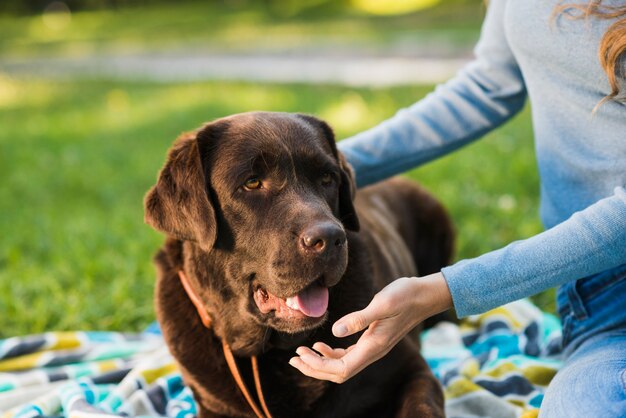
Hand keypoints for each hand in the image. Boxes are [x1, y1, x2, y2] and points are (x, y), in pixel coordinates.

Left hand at [289, 272, 452, 382]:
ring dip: (320, 361)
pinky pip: (348, 355)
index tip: (300, 356)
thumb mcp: (381, 303)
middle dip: (314, 368)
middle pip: (338, 373)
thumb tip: (334, 332)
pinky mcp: (372, 340)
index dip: (318, 367)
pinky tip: (321, 344)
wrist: (423, 294)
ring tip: (301, 352)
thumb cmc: (404, 296)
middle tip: (293, 359)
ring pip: (342, 365)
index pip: (340, 370)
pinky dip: (332, 353)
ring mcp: (373, 348)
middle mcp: (372, 352)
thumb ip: (359, 319)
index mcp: (373, 347)